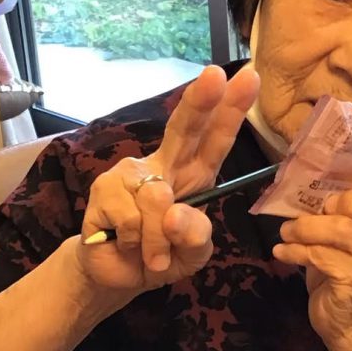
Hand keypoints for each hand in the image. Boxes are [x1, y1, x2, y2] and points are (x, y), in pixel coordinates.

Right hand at [77, 64, 259, 291]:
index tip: (248, 78)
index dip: (231, 109)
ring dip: (159, 240)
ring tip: (153, 253)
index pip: (216, 138)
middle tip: (215, 76)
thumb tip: (173, 214)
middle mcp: (164, 164)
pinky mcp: (103, 190)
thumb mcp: (194, 253)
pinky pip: (131, 220)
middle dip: (201, 102)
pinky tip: (127, 244)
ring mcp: (130, 174)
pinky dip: (137, 244)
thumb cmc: (163, 255)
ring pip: (157, 199)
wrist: (118, 274)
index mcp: (195, 173)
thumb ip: (196, 236)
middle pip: (183, 128)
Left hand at [272, 180, 351, 345]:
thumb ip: (344, 213)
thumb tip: (307, 187)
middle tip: (325, 209)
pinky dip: (295, 251)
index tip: (345, 192)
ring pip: (342, 229)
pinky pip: (321, 255)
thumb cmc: (347, 273)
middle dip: (350, 201)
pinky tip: (282, 251)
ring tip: (287, 232)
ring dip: (305, 227)